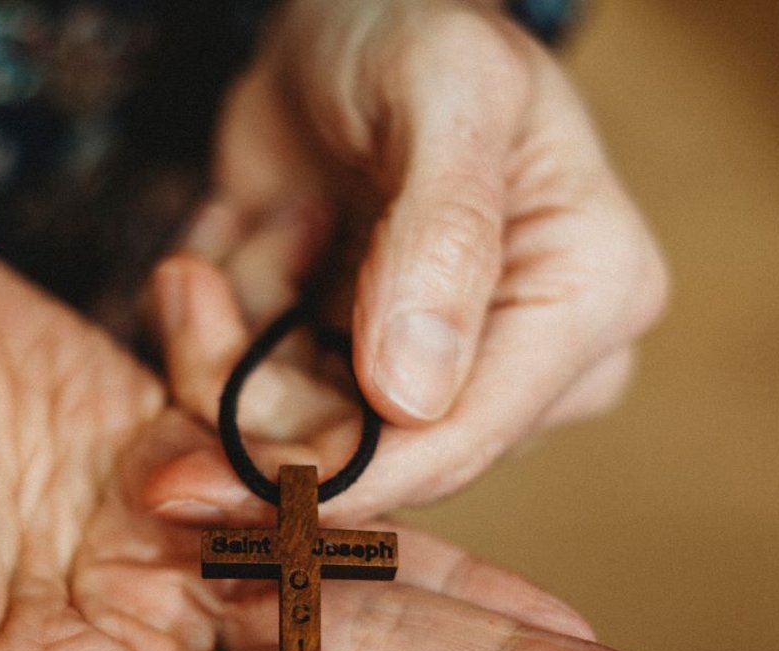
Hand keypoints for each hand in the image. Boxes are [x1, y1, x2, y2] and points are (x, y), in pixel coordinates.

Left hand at [147, 0, 668, 520]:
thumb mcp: (442, 89)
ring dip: (222, 354)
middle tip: (189, 287)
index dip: (350, 477)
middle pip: (375, 459)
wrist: (343, 20)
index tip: (227, 474)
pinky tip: (221, 254)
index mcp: (589, 298)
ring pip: (301, 442)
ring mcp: (441, 380)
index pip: (469, 436)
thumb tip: (414, 397)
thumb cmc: (413, 25)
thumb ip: (441, 234)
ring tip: (210, 253)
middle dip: (255, 395)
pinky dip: (216, 339)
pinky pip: (261, 409)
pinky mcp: (362, 380)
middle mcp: (529, 363)